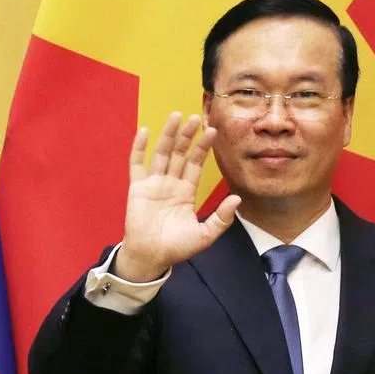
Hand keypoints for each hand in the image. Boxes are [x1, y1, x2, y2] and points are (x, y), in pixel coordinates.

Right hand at [115, 113, 240, 281]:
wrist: (151, 257)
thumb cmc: (176, 248)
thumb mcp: (205, 235)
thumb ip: (221, 218)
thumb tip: (237, 199)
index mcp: (186, 192)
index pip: (195, 164)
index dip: (203, 148)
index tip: (212, 131)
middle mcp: (170, 183)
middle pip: (180, 153)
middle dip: (187, 135)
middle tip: (195, 116)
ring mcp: (153, 183)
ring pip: (162, 153)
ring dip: (168, 135)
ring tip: (176, 116)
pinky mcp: (137, 188)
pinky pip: (137, 164)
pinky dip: (139, 147)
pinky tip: (145, 131)